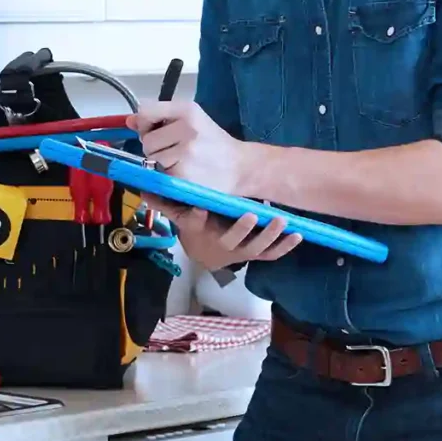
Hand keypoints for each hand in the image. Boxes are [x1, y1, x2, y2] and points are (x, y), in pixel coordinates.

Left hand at [125, 101, 258, 196]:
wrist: (241, 167)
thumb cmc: (213, 144)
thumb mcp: (191, 122)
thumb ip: (158, 118)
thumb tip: (129, 120)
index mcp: (187, 110)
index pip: (146, 111)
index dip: (145, 124)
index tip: (154, 130)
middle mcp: (186, 127)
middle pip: (146, 139)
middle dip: (155, 148)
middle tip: (175, 151)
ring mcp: (185, 151)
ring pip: (151, 158)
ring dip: (160, 164)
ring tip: (181, 162)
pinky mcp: (183, 173)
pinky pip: (160, 174)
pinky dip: (167, 176)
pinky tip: (184, 174)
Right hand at [143, 193, 302, 270]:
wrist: (206, 254)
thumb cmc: (194, 229)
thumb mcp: (177, 216)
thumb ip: (164, 201)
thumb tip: (142, 186)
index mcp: (200, 233)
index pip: (195, 225)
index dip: (197, 218)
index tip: (201, 209)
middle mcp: (220, 244)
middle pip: (231, 240)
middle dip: (241, 228)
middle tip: (252, 213)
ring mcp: (240, 251)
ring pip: (255, 247)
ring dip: (269, 235)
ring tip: (281, 220)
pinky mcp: (255, 254)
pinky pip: (271, 254)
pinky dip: (285, 247)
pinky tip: (298, 235)